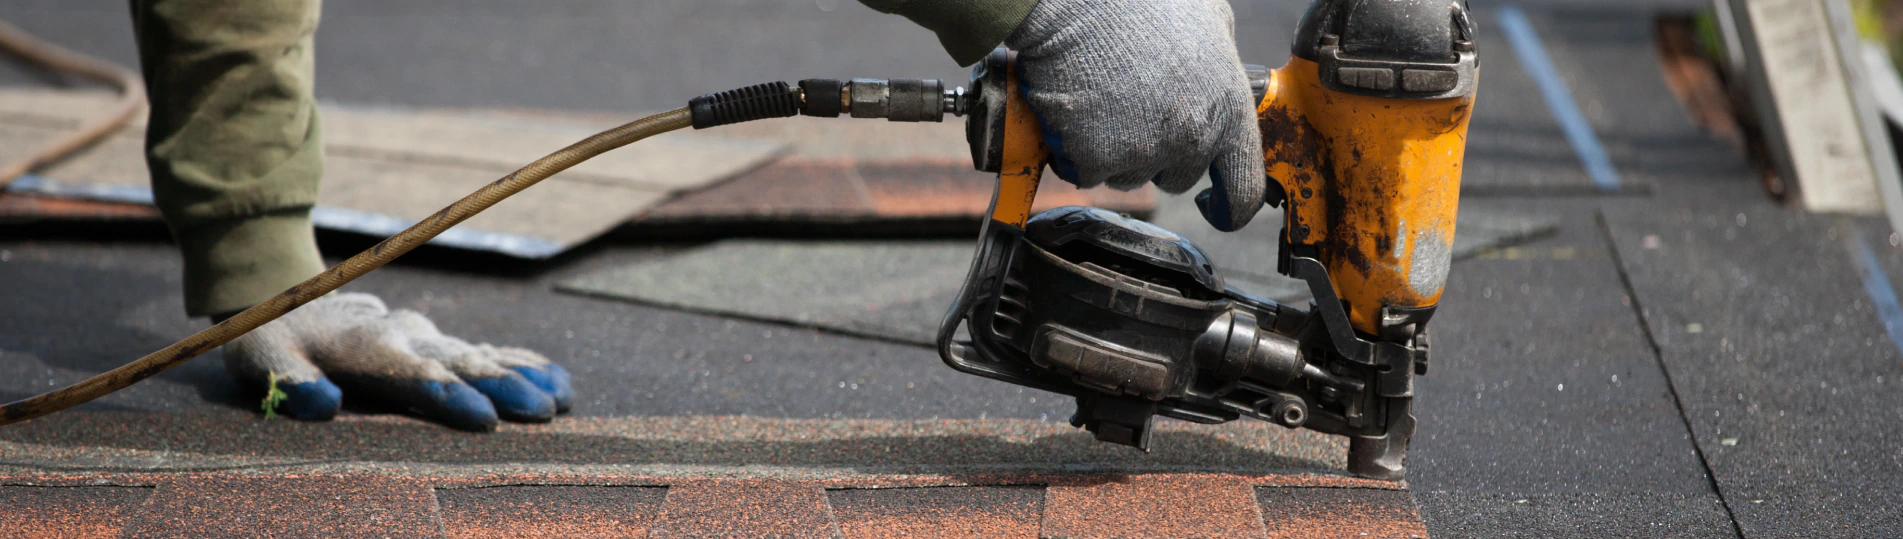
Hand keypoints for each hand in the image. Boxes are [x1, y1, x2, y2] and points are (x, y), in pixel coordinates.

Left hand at [222, 293, 572, 430]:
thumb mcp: (263, 360)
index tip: (483, 419)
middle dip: (504, 388)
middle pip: (462, 364)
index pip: (413, 374)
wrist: (293, 298)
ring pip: (484, 356)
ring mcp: (429, 337)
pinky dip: (527, 364)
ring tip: (561, 400)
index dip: (448, 396)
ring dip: (525, 377)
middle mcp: (407, 336)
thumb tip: (321, 404)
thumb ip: (290, 383)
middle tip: (541, 412)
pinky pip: (492, 351)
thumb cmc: (275, 342)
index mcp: (366, 345)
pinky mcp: (442, 342)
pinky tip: (561, 384)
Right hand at [1005, 0, 1265, 231]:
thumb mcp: (1210, 18)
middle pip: (1177, 179)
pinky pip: (1085, 171)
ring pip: (1128, 176)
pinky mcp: (1095, 159)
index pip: (1245, 189)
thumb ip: (1225, 61)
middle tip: (1136, 109)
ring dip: (1116, 152)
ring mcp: (1142, 153)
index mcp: (1228, 110)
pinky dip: (1076, 150)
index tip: (1213, 206)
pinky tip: (1077, 109)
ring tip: (1105, 99)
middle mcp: (1192, 139)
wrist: (1079, 0)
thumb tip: (1224, 76)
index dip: (1230, 207)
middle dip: (1159, 154)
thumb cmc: (1143, 1)